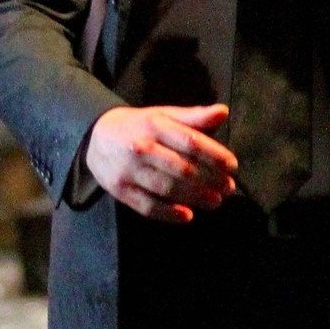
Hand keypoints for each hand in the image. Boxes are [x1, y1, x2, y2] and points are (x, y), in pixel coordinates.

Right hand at [85, 103, 237, 222]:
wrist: (97, 137)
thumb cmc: (141, 126)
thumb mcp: (164, 115)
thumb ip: (194, 117)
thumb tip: (224, 112)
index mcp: (155, 125)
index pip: (190, 141)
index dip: (214, 154)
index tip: (232, 166)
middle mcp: (141, 147)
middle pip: (181, 168)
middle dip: (209, 180)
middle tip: (229, 188)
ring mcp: (129, 171)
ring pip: (167, 188)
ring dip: (195, 197)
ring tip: (215, 201)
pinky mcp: (120, 190)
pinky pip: (147, 206)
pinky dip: (169, 213)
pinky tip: (188, 216)